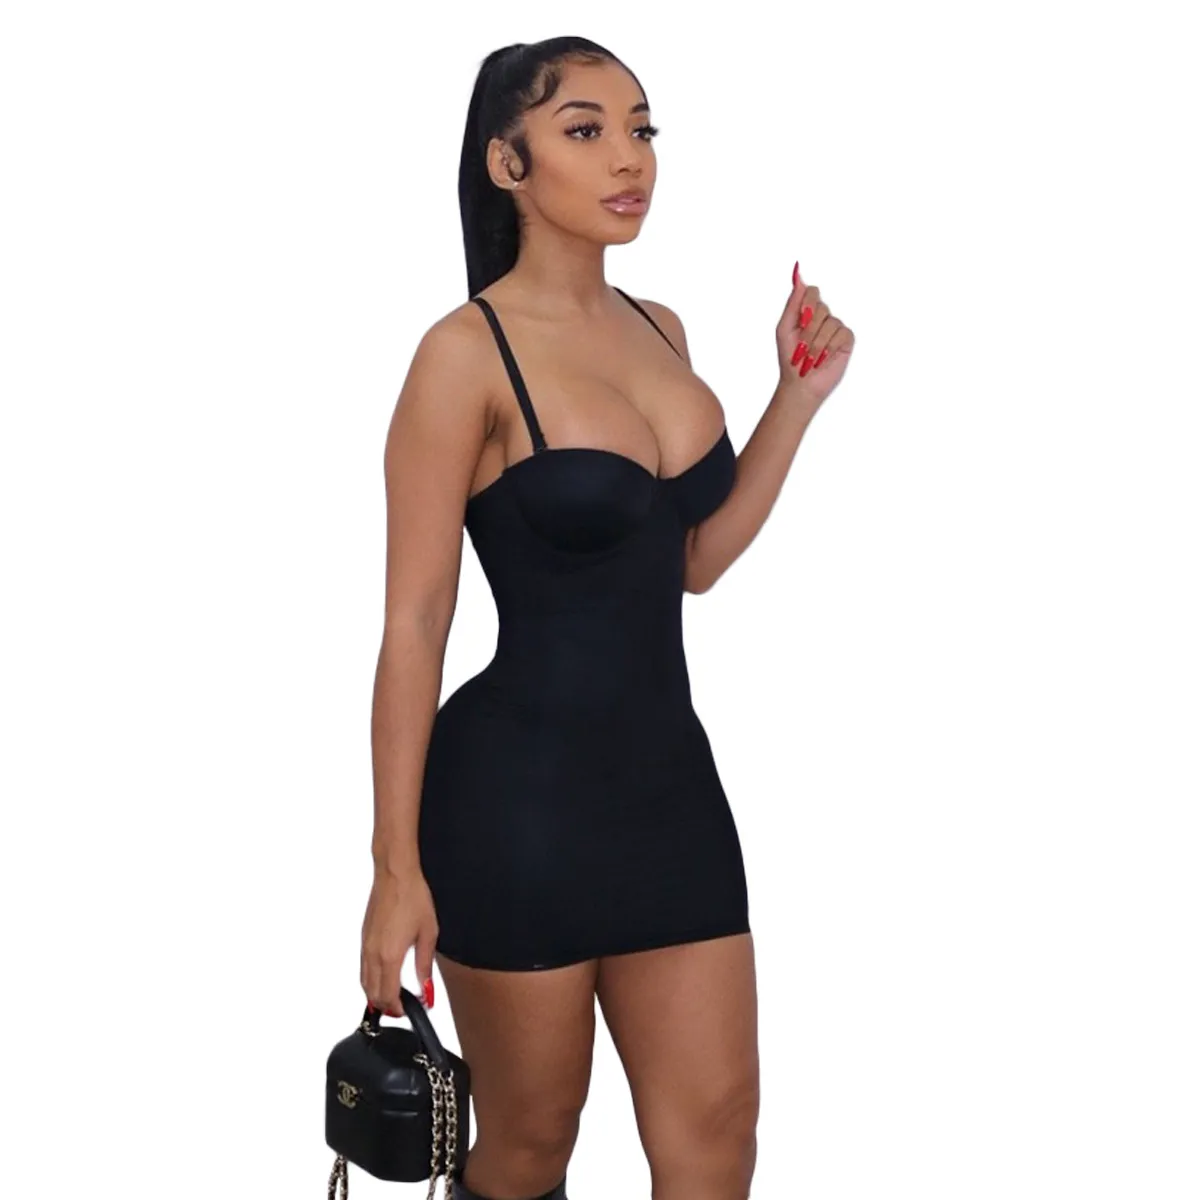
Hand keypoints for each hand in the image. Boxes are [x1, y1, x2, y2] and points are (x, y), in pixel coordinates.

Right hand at [360, 866, 438, 1017]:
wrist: (395, 875)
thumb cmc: (413, 898)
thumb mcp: (428, 934)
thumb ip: (424, 966)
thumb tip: (425, 988)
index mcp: (389, 956)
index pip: (388, 996)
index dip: (399, 1009)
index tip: (410, 1009)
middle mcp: (373, 954)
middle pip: (372, 994)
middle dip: (387, 1006)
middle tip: (404, 1006)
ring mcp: (365, 946)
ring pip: (364, 982)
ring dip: (377, 994)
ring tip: (395, 995)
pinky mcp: (363, 938)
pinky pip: (363, 968)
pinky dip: (371, 979)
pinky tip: (385, 976)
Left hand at [776, 260, 854, 410]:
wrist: (800, 383)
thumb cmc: (790, 358)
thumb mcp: (785, 328)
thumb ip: (792, 303)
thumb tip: (797, 276)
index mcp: (806, 312)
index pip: (812, 291)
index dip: (808, 303)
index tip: (802, 318)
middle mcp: (822, 317)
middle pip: (821, 308)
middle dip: (808, 331)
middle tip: (801, 347)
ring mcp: (835, 328)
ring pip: (831, 323)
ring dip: (817, 344)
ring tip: (810, 358)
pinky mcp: (845, 340)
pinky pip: (842, 334)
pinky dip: (829, 348)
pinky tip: (823, 359)